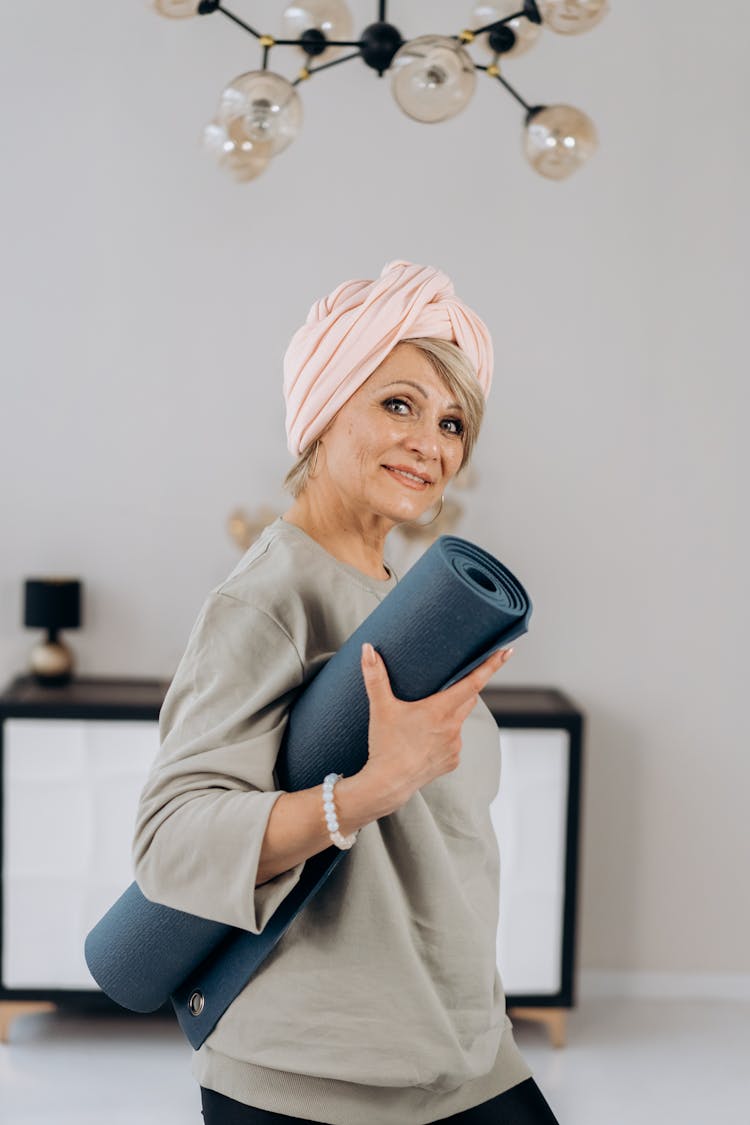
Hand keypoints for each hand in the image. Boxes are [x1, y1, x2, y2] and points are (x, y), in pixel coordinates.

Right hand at [357, 643, 513, 813]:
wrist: (387, 784)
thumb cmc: (385, 744)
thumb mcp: (380, 707)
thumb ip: (375, 676)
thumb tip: (368, 649)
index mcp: (441, 710)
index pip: (473, 682)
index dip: (490, 665)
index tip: (506, 651)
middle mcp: (454, 727)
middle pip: (468, 698)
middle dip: (464, 687)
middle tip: (453, 680)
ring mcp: (455, 746)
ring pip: (459, 721)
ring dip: (450, 714)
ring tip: (427, 716)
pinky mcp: (453, 761)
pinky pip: (454, 742)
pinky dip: (445, 736)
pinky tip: (427, 739)